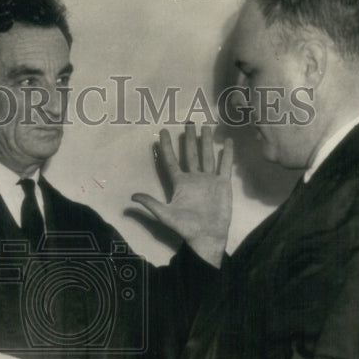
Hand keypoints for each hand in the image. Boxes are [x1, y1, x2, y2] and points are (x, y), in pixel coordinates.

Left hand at [132, 124, 233, 266]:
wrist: (207, 236)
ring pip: (207, 155)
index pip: (171, 161)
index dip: (166, 147)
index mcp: (180, 183)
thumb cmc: (185, 227)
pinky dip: (227, 154)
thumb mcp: (165, 214)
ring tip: (205, 126)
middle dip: (189, 138)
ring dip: (206, 141)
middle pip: (190, 154)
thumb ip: (150, 203)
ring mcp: (209, 180)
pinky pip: (225, 165)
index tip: (162, 132)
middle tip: (188, 122)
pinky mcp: (222, 184)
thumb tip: (132, 197)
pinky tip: (227, 141)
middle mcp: (194, 178)